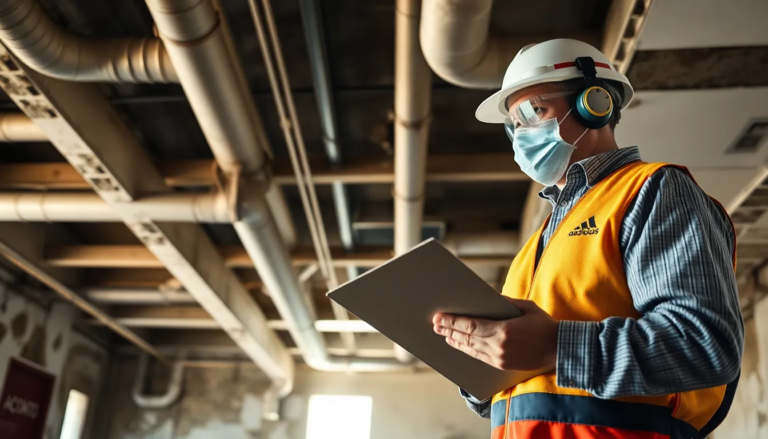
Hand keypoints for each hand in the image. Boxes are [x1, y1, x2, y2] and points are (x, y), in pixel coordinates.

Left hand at [433, 297, 558, 370]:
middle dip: (449, 330)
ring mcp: (500, 358)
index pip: (470, 326)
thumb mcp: (526, 306)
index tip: (439, 317)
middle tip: (435, 325)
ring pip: (470, 349)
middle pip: (467, 338)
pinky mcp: (502, 365)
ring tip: (443, 334)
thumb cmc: (544, 324)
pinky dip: (466, 350)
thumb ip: (505, 302)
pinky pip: (479, 357)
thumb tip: (486, 297)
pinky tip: (458, 344)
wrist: (560, 349)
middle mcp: (499, 346)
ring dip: (455, 341)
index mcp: (504, 330)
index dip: (452, 322)